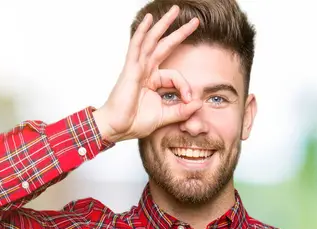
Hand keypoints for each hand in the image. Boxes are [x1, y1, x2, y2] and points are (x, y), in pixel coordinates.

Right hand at [93, 5, 201, 142]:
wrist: (117, 128)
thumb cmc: (135, 122)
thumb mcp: (165, 116)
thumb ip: (183, 110)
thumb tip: (200, 102)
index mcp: (153, 80)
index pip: (176, 75)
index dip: (186, 86)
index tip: (189, 100)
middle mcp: (145, 70)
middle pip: (164, 45)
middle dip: (179, 32)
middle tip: (194, 21)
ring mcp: (137, 68)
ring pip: (152, 41)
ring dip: (164, 25)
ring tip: (175, 10)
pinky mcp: (130, 69)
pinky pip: (137, 46)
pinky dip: (142, 32)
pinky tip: (149, 20)